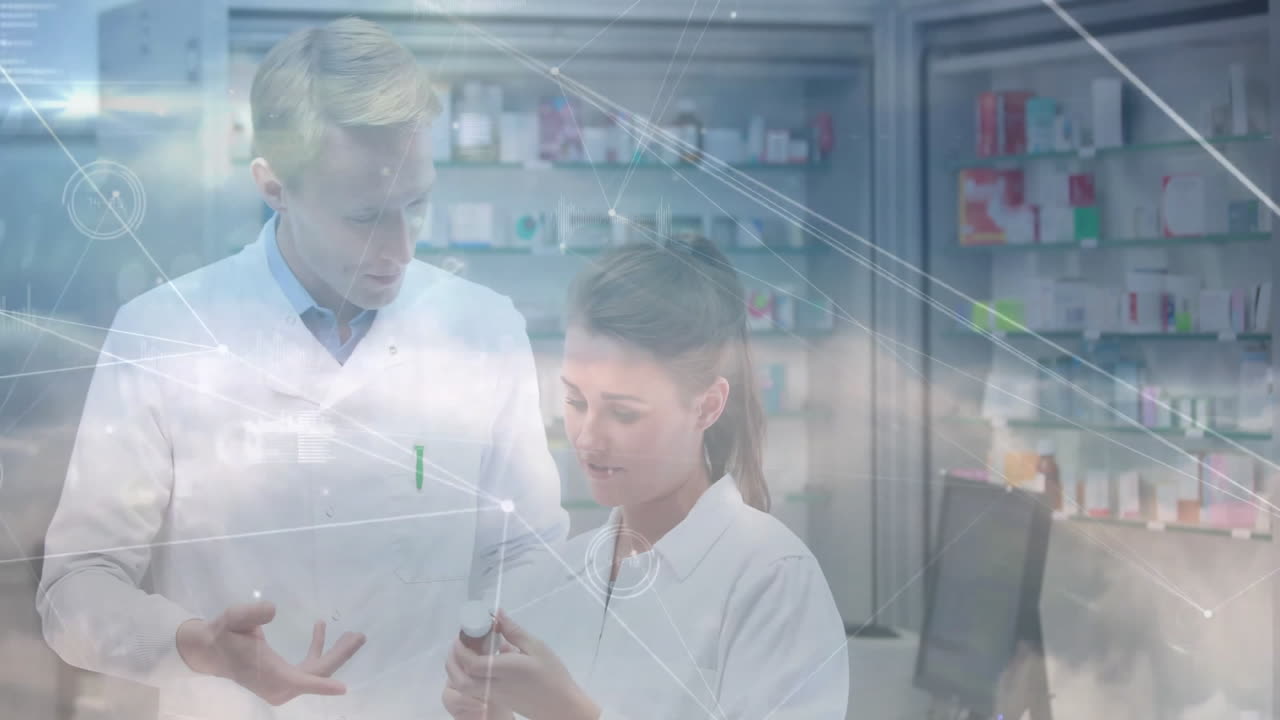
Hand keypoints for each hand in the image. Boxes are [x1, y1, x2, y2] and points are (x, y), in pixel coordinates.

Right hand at [176, 601, 365, 705]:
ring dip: (334, 652)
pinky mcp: (284, 677)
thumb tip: (272, 610)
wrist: (211, 649)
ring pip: (316, 671)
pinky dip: (317, 649)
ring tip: (352, 634)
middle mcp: (279, 685)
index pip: (300, 682)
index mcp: (270, 674)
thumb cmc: (224, 634)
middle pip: (317, 673)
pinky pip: (308, 668)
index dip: (322, 686)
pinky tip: (320, 628)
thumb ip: (251, 614)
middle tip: (359, 636)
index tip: (343, 689)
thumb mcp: (234, 619)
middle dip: (340, 655)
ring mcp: (283, 684)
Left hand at [446, 610, 598, 719]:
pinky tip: (483, 661)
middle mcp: (492, 685)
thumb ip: (513, 631)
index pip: (470, 662)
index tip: (464, 632)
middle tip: (460, 641)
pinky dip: (469, 675)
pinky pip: (474, 688)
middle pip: (460, 678)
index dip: (461, 647)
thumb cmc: (551, 674)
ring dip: (459, 669)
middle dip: (454, 659)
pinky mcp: (497, 700)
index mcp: (501, 670)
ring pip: (465, 686)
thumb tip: (495, 614)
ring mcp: (493, 695)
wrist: (561, 706)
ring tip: (468, 650)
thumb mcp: (536, 647)